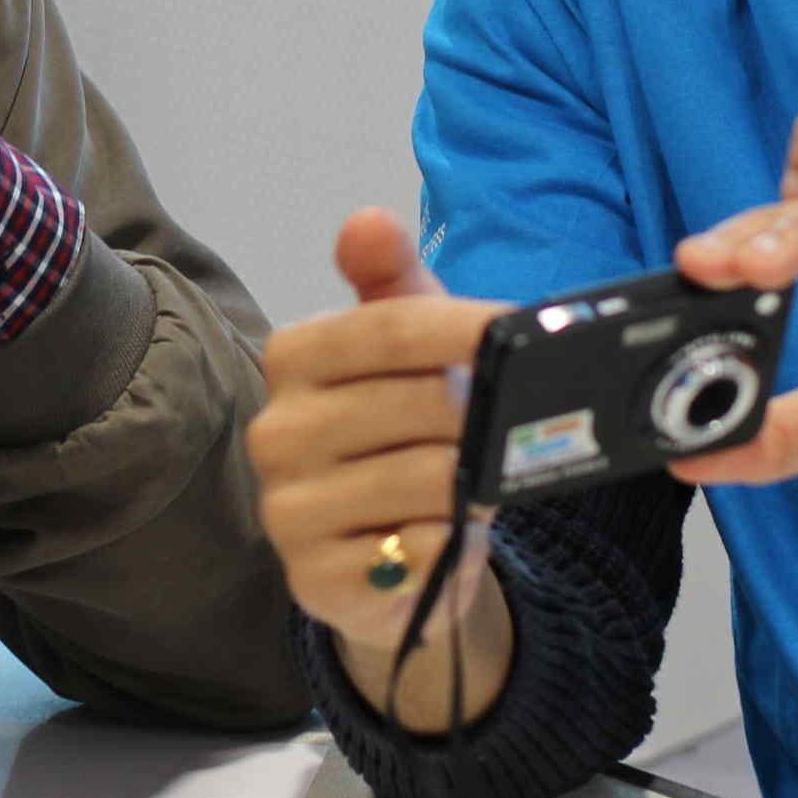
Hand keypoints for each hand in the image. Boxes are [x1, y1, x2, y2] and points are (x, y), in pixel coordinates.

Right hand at [247, 210, 514, 730]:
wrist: (392, 559)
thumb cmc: (404, 436)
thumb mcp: (408, 352)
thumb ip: (393, 281)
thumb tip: (367, 218)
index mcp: (292, 357)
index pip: (390, 329)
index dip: (466, 330)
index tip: (522, 333)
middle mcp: (275, 431)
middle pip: (419, 403)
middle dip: (479, 417)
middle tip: (501, 430)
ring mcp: (287, 510)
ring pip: (428, 478)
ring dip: (473, 482)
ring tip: (475, 482)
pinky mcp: (313, 580)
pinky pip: (416, 550)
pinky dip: (449, 541)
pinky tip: (442, 535)